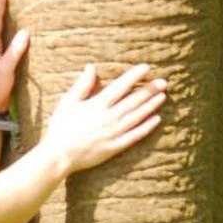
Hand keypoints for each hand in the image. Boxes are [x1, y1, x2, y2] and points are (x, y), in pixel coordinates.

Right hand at [42, 63, 167, 174]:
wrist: (59, 155)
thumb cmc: (61, 127)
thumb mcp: (68, 102)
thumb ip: (82, 84)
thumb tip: (91, 66)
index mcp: (97, 105)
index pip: (120, 86)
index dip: (134, 76)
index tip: (146, 68)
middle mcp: (108, 118)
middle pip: (133, 101)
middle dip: (149, 90)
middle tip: (164, 82)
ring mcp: (113, 133)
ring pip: (137, 116)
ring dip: (151, 106)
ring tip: (163, 96)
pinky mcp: (115, 147)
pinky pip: (135, 136)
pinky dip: (146, 127)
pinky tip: (156, 119)